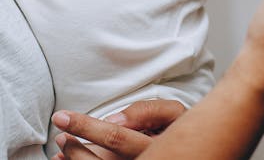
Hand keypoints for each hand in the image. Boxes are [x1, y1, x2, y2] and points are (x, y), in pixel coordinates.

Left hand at [51, 100, 186, 159]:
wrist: (202, 151)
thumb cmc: (183, 128)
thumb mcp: (173, 113)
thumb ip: (146, 112)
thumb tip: (114, 120)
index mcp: (159, 147)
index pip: (116, 136)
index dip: (84, 126)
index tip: (61, 117)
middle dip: (75, 150)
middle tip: (61, 135)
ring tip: (61, 151)